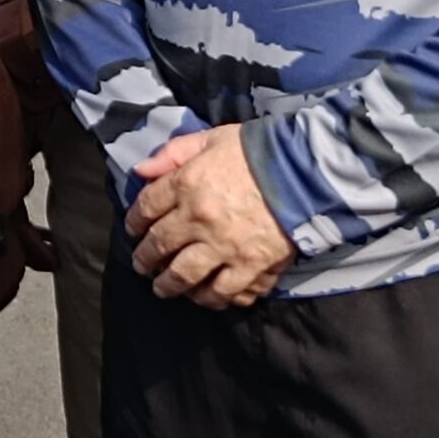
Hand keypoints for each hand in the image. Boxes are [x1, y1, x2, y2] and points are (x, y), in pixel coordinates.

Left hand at [127, 124, 295, 307]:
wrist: (306, 171)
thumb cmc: (256, 151)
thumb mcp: (210, 139)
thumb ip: (172, 154)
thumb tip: (141, 170)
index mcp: (186, 185)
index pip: (146, 208)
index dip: (134, 222)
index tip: (132, 230)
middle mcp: (199, 220)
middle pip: (159, 246)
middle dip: (145, 259)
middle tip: (142, 266)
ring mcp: (226, 247)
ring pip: (185, 276)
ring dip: (169, 285)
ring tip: (163, 288)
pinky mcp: (253, 267)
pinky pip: (225, 292)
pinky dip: (211, 298)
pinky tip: (204, 297)